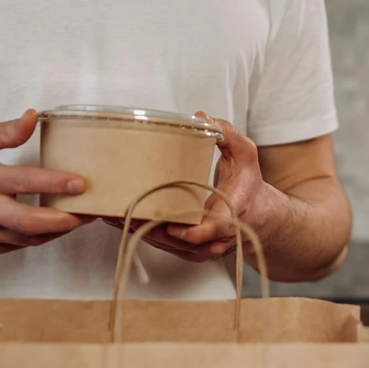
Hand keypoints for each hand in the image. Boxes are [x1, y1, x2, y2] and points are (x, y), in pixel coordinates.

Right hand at [0, 109, 92, 254]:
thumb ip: (6, 130)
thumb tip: (33, 118)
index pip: (24, 181)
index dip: (55, 183)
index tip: (81, 183)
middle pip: (29, 221)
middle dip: (64, 219)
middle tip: (90, 211)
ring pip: (27, 238)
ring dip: (58, 231)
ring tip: (82, 218)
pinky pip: (19, 245)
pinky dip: (41, 237)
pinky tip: (58, 226)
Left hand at [105, 112, 265, 262]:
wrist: (255, 215)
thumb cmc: (247, 185)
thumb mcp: (245, 155)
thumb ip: (228, 135)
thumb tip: (201, 117)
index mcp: (230, 215)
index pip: (211, 230)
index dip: (190, 231)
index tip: (173, 225)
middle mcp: (214, 238)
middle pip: (177, 240)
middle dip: (149, 227)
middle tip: (124, 210)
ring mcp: (199, 249)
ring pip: (164, 244)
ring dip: (139, 230)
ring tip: (113, 213)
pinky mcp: (186, 251)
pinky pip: (161, 245)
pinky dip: (141, 232)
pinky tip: (120, 219)